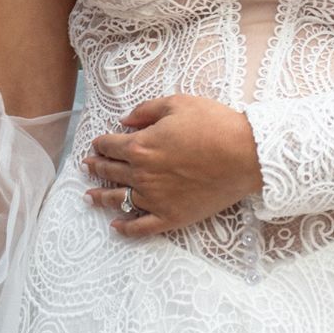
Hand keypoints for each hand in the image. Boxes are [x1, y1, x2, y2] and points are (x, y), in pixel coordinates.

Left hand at [82, 94, 264, 237]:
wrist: (245, 155)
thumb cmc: (214, 125)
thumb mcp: (179, 103)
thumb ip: (147, 110)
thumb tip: (125, 120)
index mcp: (141, 146)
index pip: (110, 145)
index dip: (100, 143)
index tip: (97, 144)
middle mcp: (141, 174)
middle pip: (110, 171)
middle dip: (96, 167)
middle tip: (88, 166)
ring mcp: (154, 199)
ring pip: (119, 200)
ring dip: (101, 197)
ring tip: (90, 196)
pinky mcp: (170, 217)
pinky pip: (141, 227)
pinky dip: (126, 229)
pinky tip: (116, 226)